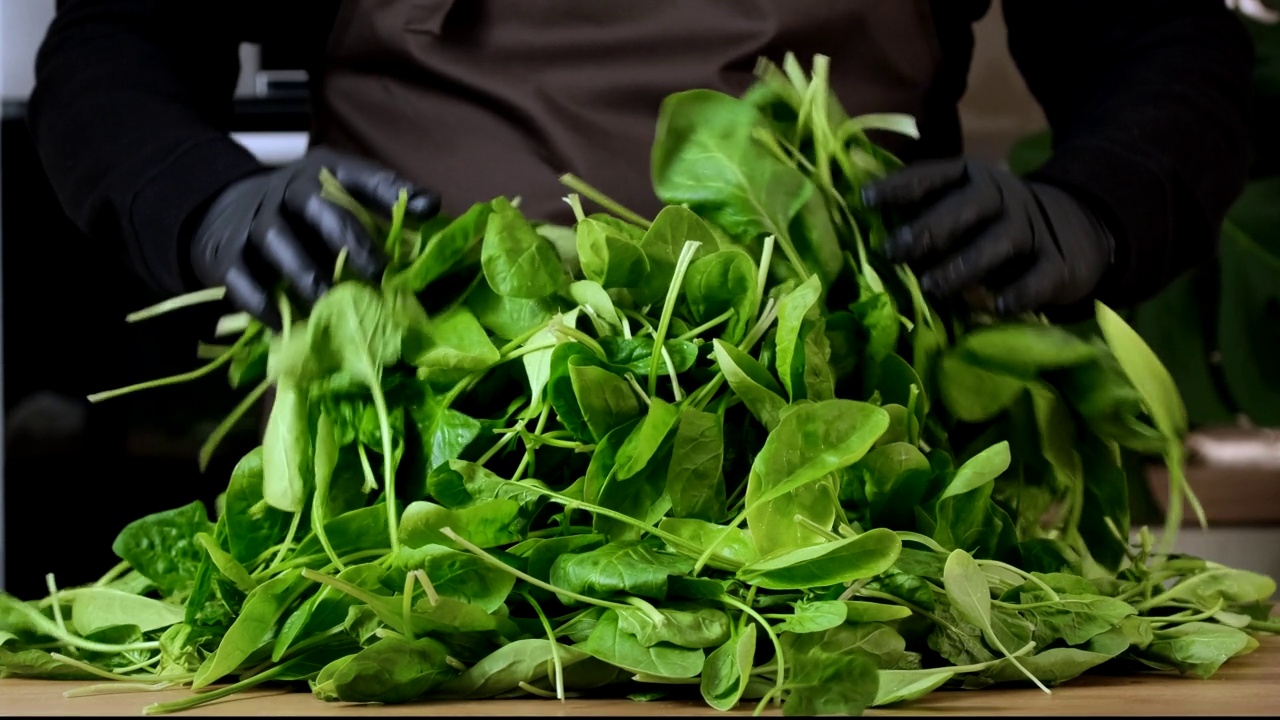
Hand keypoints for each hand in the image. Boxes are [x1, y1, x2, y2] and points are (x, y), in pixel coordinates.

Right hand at [188, 148, 439, 327]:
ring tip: (328, 301)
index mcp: (323, 174)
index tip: (426, 209)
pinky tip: (281, 321)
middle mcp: (288, 192)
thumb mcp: (338, 198)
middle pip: (317, 207)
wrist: (225, 212)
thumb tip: (432, 210)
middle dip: (349, 239)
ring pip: (277, 240)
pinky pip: (241, 277)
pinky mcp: (226, 254)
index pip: (361, 175)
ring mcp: (255, 221)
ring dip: (305, 273)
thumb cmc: (303, 215)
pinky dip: (260, 301)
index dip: (393, 190)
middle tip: (376, 274)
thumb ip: (382, 204)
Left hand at [861, 158, 1115, 316]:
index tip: (866, 200)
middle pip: (967, 206)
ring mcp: (1032, 229)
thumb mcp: (962, 205)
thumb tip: (860, 224)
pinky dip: (1019, 292)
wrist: (1076, 230)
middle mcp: (1002, 197)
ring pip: (999, 242)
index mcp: (972, 178)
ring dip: (963, 264)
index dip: (901, 186)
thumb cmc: (992, 223)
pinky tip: (997, 306)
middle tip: (894, 251)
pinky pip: (1038, 277)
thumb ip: (923, 211)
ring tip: (931, 287)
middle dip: (929, 228)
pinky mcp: (1057, 264)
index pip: (934, 175)